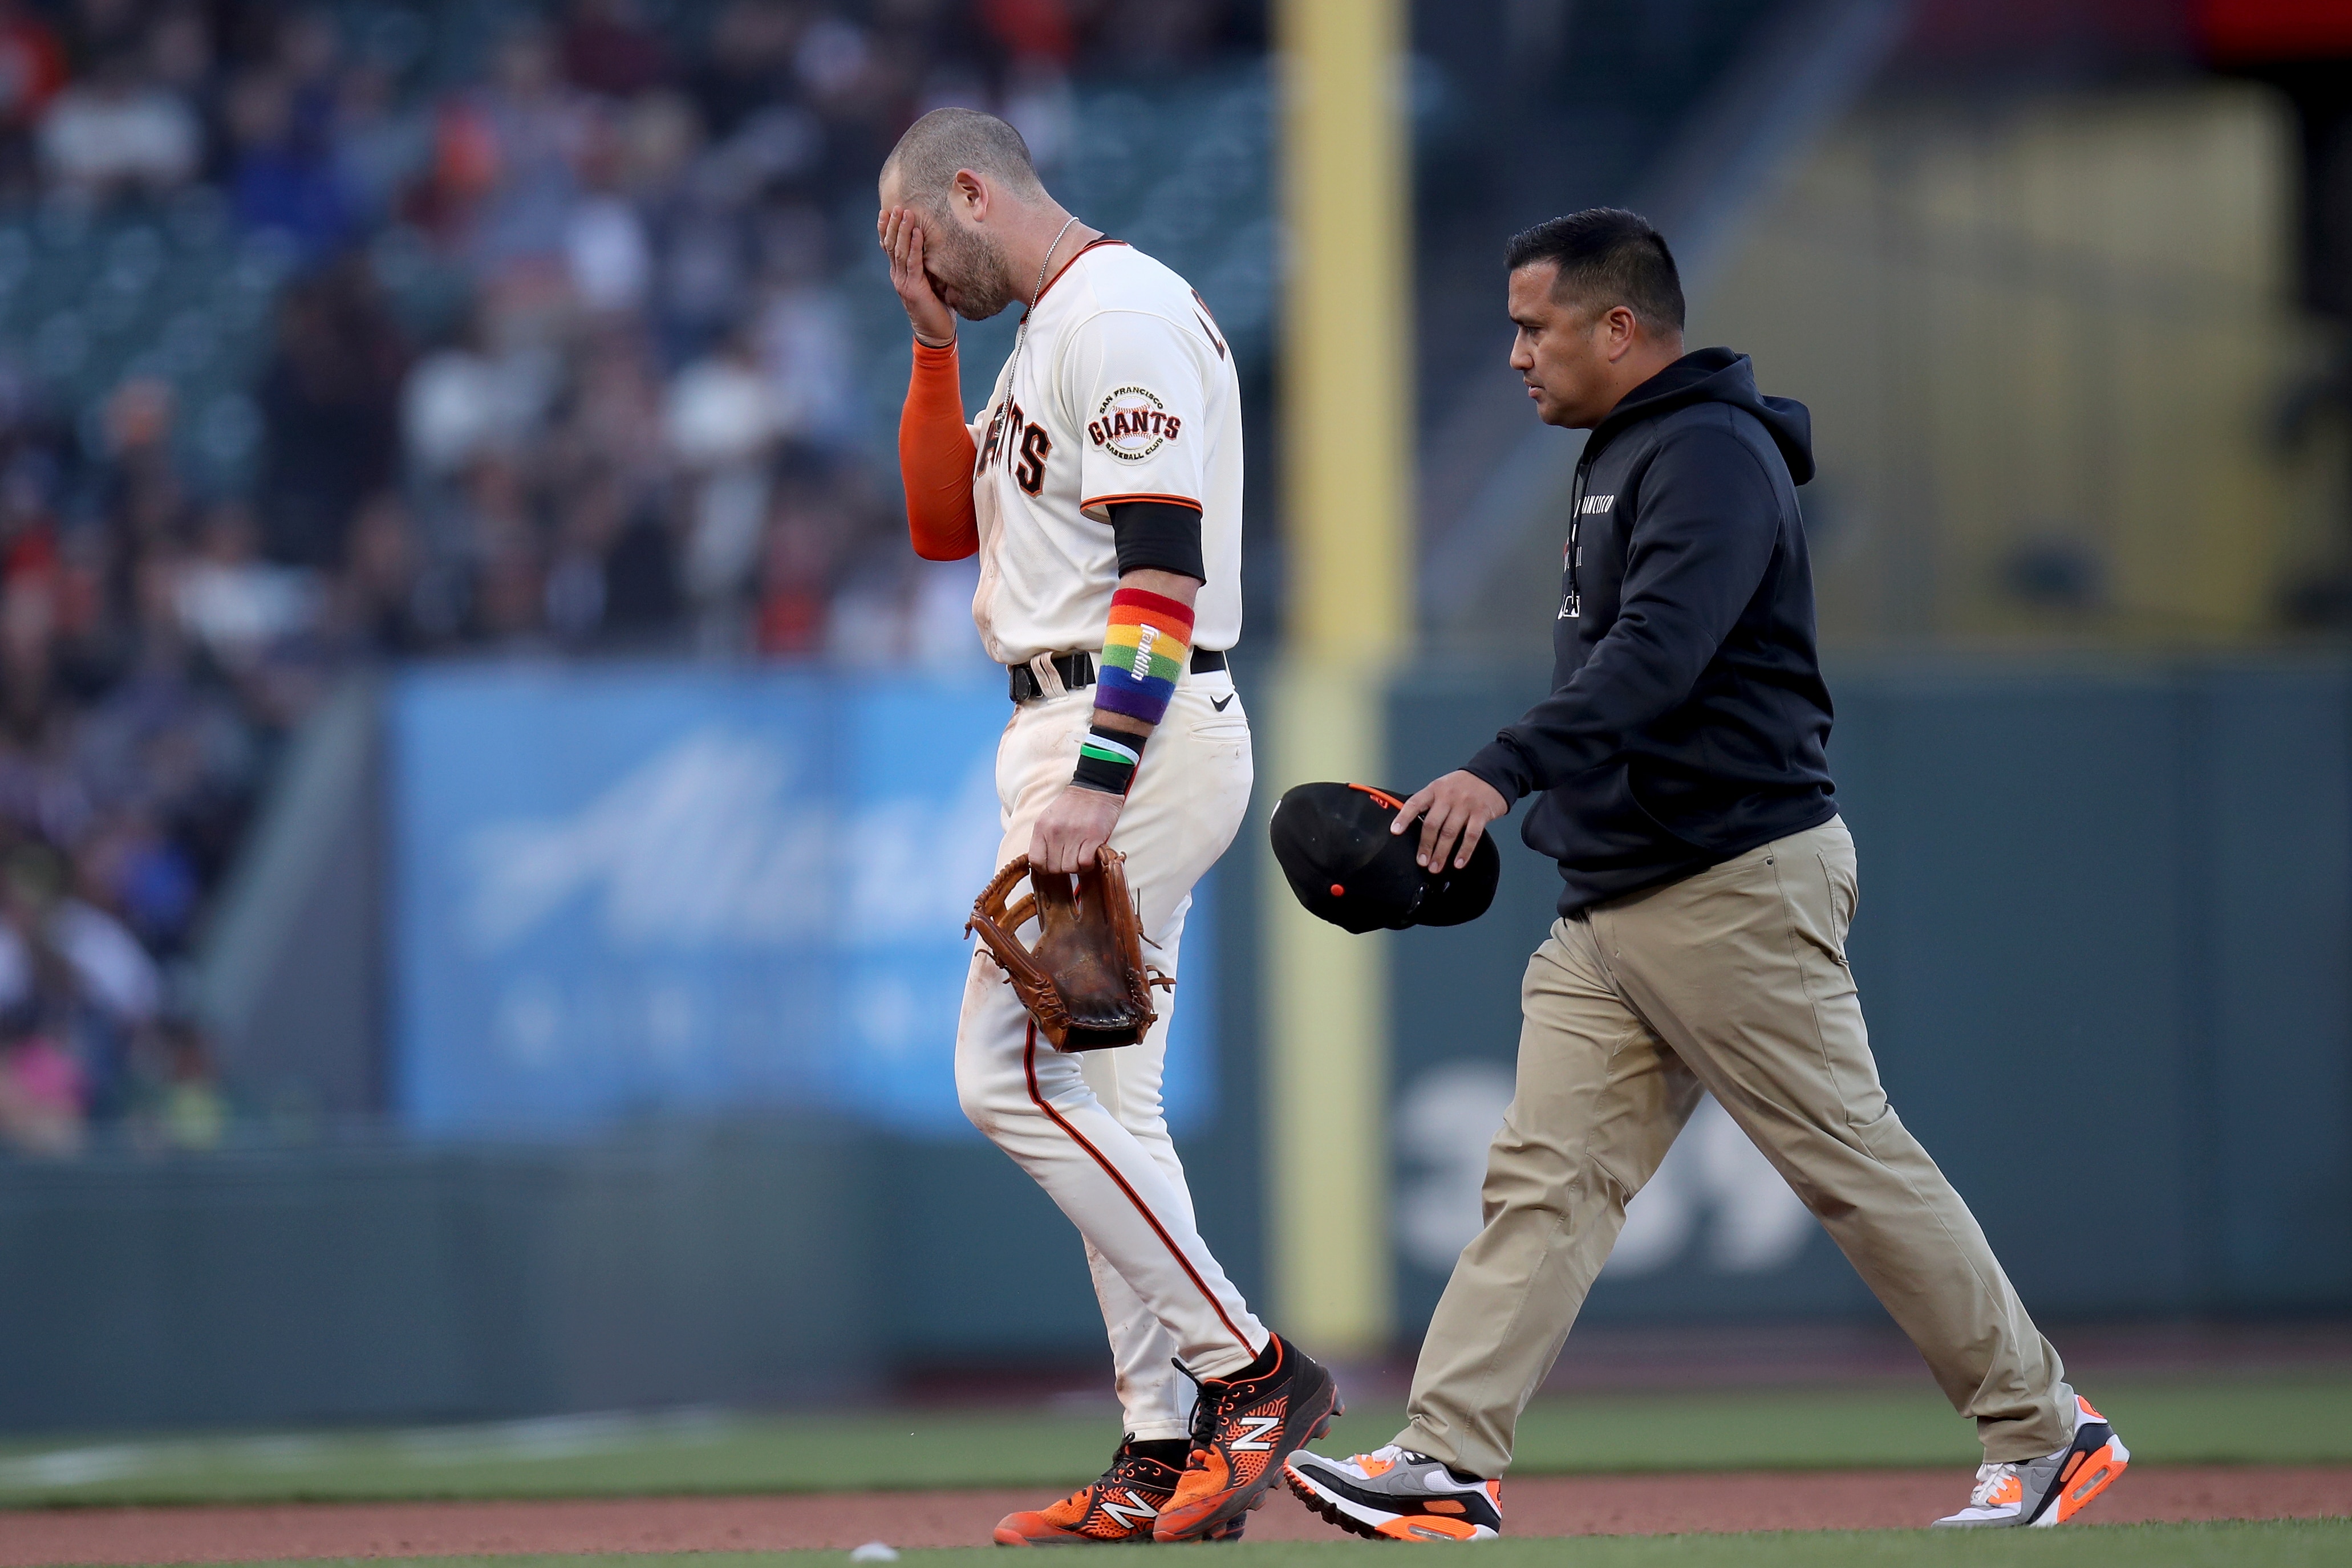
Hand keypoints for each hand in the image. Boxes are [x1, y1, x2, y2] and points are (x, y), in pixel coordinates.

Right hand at [878, 205, 955, 344]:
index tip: (886, 211)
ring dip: (902, 230)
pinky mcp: (914, 288)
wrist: (936, 332)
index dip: (886, 229)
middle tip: (895, 206)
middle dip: (893, 224)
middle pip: (891, 245)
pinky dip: (915, 246)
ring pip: (899, 251)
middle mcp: (897, 275)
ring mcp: (903, 282)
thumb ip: (925, 266)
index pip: (889, 247)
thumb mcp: (929, 281)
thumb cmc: (936, 307)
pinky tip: (917, 232)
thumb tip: (933, 246)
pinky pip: (913, 262)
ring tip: (905, 212)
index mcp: (899, 273)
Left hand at [1030, 784, 1123, 873]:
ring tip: (1080, 856)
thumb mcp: (1049, 818)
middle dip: (1062, 868)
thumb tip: (1042, 862)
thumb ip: (1043, 838)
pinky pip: (1085, 863)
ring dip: (1076, 867)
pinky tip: (1090, 855)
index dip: (1044, 868)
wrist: (1095, 787)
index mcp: (1042, 827)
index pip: (1036, 861)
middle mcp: (1055, 832)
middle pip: (1053, 868)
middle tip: (1070, 859)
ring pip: (1069, 868)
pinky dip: (1087, 864)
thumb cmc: (1072, 805)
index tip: (1053, 864)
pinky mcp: (1093, 837)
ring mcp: (1074, 835)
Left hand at [1392, 770, 1507, 870]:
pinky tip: (1458, 863)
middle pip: (1432, 824)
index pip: (1415, 803)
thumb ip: (1429, 803)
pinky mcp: (1481, 813)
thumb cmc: (1462, 785)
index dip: (1403, 817)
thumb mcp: (1442, 787)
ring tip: (1435, 867)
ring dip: (1442, 853)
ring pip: (1450, 832)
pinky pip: (1471, 836)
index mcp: (1434, 789)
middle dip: (1426, 845)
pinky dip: (1464, 851)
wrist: (1491, 775)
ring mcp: (1465, 804)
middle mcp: (1448, 796)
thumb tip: (1411, 825)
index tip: (1395, 831)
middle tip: (1422, 862)